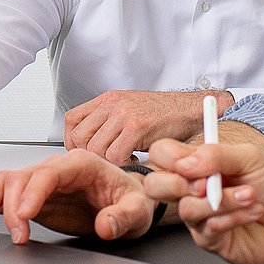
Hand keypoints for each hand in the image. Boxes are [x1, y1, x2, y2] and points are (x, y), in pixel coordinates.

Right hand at [0, 149, 158, 242]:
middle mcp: (57, 169)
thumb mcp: (137, 210)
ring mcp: (42, 183)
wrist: (130, 201)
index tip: (24, 217)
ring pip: (5, 183)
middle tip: (16, 235)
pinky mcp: (33, 199)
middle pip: (20, 177)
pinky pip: (2, 196)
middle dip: (10, 205)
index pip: (48, 172)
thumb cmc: (133, 200)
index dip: (32, 193)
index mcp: (81, 164)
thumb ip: (122, 217)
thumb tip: (104, 225)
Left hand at [64, 89, 228, 164]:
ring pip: (95, 148)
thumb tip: (90, 143)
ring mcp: (124, 114)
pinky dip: (122, 165)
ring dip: (107, 162)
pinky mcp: (137, 126)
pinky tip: (134, 160)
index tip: (84, 152)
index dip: (73, 141)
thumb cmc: (163, 113)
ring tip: (122, 161)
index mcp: (108, 99)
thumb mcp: (129, 108)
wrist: (191, 108)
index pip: (72, 120)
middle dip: (89, 156)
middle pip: (80, 137)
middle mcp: (112, 104)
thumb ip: (108, 121)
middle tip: (106, 161)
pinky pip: (115, 155)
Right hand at [142, 137, 263, 263]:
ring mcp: (199, 217)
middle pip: (156, 185)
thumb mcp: (249, 158)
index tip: (190, 161)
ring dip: (222, 201)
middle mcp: (193, 190)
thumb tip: (187, 162)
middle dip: (179, 184)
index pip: (163, 154)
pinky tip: (251, 212)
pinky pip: (207, 229)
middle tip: (207, 183)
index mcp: (198, 165)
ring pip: (186, 209)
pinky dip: (233, 217)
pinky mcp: (209, 240)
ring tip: (249, 196)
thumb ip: (217, 154)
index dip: (169, 157)